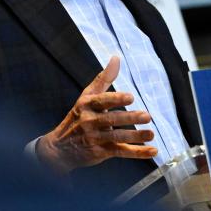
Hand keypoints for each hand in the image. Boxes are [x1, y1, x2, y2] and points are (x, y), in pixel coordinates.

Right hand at [36, 56, 157, 173]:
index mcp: (87, 105)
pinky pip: (120, 152)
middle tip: (147, 116)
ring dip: (135, 136)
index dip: (116, 99)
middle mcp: (89, 121)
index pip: (102, 101)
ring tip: (151, 134)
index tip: (130, 97)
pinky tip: (152, 151)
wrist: (59, 148)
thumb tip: (116, 58)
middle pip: (111, 119)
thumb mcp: (87, 96)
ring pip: (117, 137)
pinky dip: (137, 152)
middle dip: (129, 118)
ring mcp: (94, 138)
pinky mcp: (100, 153)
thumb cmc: (78, 116)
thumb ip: (103, 78)